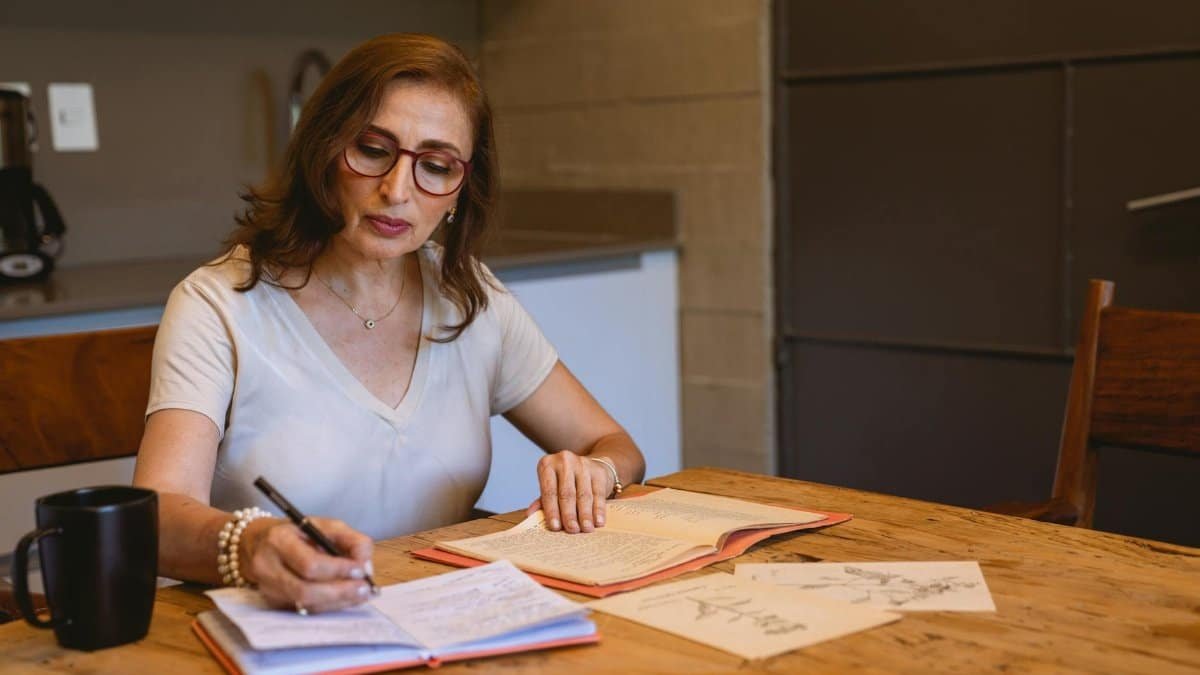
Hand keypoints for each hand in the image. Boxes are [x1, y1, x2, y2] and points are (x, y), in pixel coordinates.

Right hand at [240, 516, 374, 613]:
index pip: (309, 564)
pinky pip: (305, 609)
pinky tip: (345, 598)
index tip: (360, 570)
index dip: (338, 570)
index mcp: (279, 540)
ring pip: (306, 604)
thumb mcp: (327, 525)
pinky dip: (329, 605)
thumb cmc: (299, 533)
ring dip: (338, 602)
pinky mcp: (273, 602)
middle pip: (305, 590)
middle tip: (364, 589)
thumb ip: (352, 540)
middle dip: (340, 592)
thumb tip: (365, 566)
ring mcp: (268, 588)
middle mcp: (267, 567)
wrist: (262, 543)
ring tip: (360, 594)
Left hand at [526, 451, 612, 532]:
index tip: (555, 527)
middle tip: (572, 530)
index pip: (549, 491)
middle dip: (569, 514)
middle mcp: (564, 461)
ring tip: (586, 529)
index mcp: (547, 465)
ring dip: (585, 514)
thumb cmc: (564, 482)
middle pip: (567, 493)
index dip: (552, 510)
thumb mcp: (551, 487)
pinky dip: (598, 509)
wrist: (588, 467)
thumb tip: (530, 515)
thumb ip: (542, 501)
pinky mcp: (598, 471)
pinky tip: (598, 521)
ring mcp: (583, 464)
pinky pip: (598, 493)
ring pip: (583, 494)